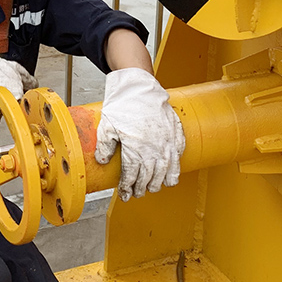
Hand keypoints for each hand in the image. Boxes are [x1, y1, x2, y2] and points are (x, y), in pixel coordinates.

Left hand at [94, 68, 185, 200]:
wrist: (141, 87)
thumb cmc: (123, 105)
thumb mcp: (106, 125)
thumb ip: (104, 145)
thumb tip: (102, 161)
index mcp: (135, 150)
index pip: (132, 176)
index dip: (128, 188)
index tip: (125, 194)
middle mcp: (153, 149)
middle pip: (150, 177)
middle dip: (143, 188)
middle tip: (138, 193)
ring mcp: (167, 142)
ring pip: (167, 170)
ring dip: (160, 182)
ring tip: (155, 187)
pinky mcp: (175, 133)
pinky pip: (179, 155)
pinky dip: (176, 167)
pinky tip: (171, 172)